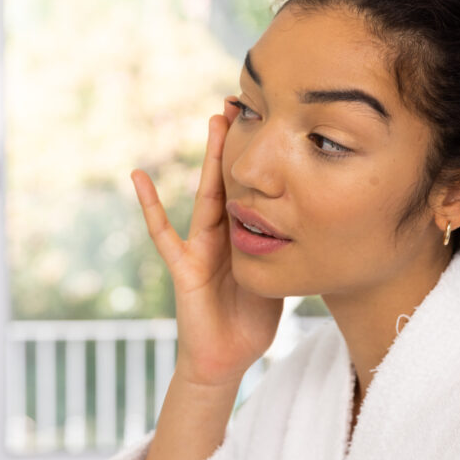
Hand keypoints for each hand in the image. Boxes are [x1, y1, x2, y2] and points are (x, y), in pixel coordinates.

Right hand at [130, 103, 283, 388]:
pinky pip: (165, 234)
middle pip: (232, 180)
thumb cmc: (250, 322)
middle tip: (245, 101)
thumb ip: (287, 249)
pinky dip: (151, 207)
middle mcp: (222, 236)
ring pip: (208, 195)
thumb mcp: (278, 277)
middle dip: (238, 144)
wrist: (225, 359)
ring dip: (211, 158)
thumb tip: (320, 224)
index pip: (254, 189)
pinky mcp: (184, 268)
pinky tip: (139, 177)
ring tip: (214, 120)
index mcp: (245, 236)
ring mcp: (201, 248)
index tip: (273, 119)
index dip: (261, 157)